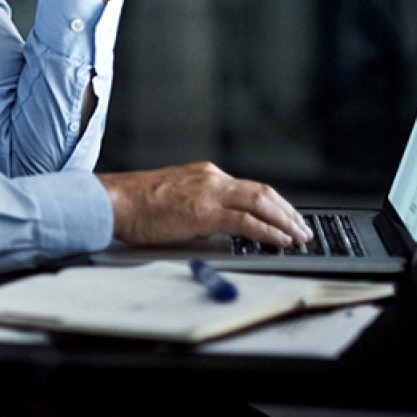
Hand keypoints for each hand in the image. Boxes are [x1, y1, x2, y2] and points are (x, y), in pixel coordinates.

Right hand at [97, 162, 312, 248]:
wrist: (114, 200)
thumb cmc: (135, 204)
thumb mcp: (175, 199)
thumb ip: (199, 207)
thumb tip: (219, 227)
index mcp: (206, 175)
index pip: (251, 188)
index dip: (274, 204)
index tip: (287, 217)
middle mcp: (212, 178)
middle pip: (263, 192)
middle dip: (287, 212)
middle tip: (302, 228)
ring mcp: (210, 193)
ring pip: (261, 203)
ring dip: (285, 221)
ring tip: (298, 236)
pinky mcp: (204, 212)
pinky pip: (246, 222)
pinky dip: (268, 231)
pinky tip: (279, 241)